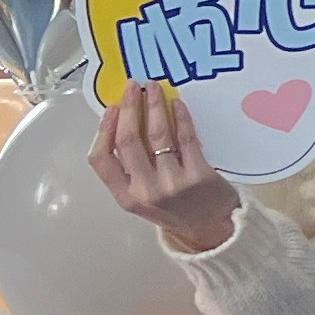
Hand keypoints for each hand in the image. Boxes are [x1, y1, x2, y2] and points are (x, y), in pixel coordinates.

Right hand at [87, 84, 238, 254]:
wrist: (214, 229)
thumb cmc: (177, 209)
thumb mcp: (144, 198)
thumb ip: (131, 171)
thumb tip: (125, 124)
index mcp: (126, 197)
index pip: (100, 160)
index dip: (103, 130)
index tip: (111, 108)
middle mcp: (146, 191)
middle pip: (128, 141)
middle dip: (129, 108)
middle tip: (132, 86)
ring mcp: (172, 182)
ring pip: (157, 134)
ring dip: (154, 106)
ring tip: (154, 88)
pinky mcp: (199, 175)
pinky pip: (186, 137)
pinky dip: (181, 116)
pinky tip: (177, 104)